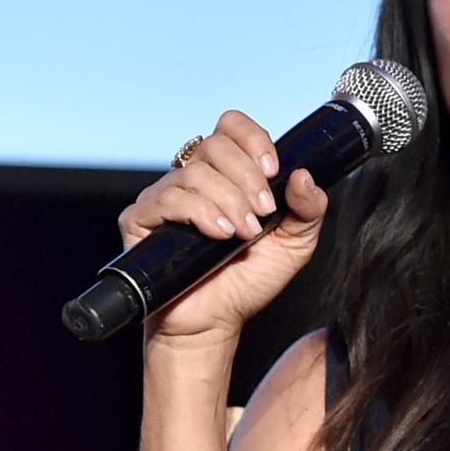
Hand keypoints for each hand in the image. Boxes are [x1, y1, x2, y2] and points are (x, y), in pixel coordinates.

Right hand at [117, 110, 329, 355]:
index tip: (273, 170)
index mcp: (227, 173)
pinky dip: (201, 213)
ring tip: (243, 233)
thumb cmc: (247, 282)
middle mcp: (193, 178)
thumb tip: (304, 174)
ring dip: (229, 201)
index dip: (253, 140)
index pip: (232, 127)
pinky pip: (168, 198)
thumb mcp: (294, 244)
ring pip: (195, 172)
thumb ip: (308, 208)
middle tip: (263, 213)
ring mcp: (164, 196)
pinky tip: (220, 235)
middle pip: (214, 144)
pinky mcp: (141, 219)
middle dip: (247, 177)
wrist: (215, 323)